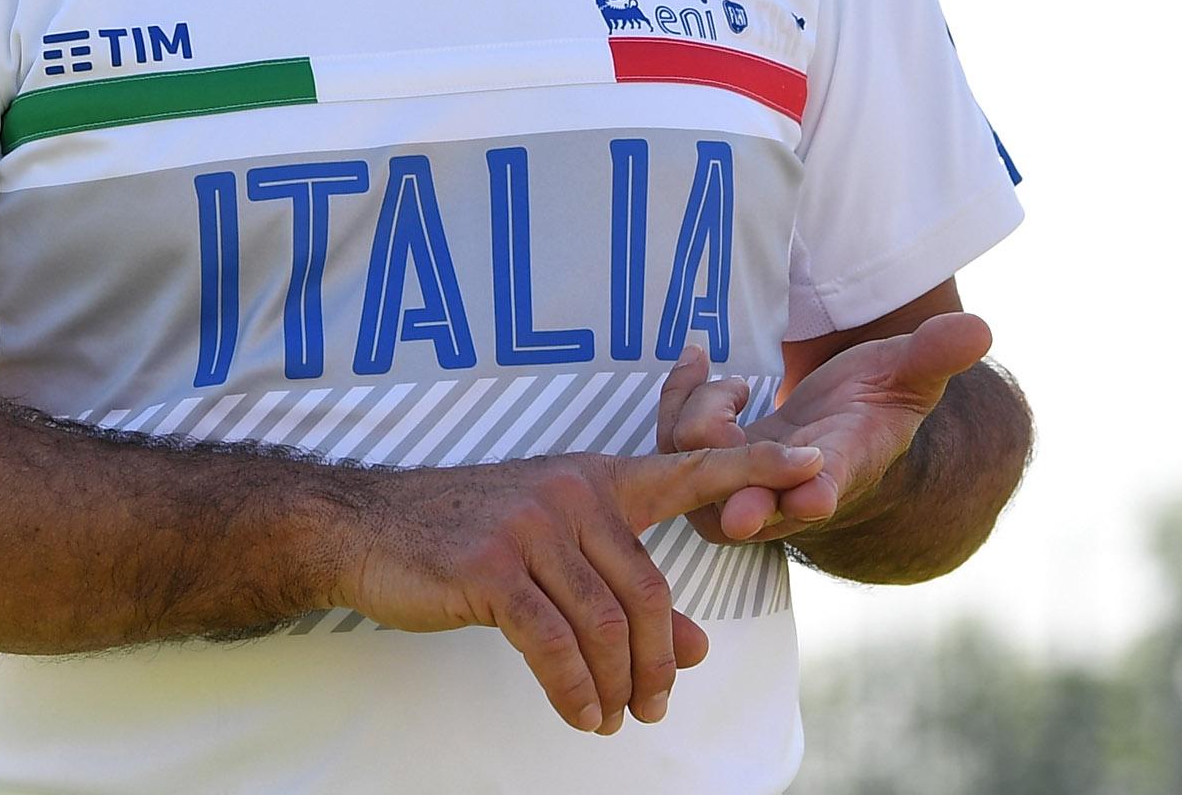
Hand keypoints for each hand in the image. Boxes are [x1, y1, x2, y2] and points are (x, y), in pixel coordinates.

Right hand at [342, 441, 826, 735]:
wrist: (367, 526)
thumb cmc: (465, 538)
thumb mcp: (555, 553)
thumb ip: (629, 593)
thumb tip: (694, 648)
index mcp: (596, 479)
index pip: (689, 471)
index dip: (754, 466)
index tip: (814, 462)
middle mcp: (573, 491)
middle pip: (649, 590)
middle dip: (660, 661)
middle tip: (656, 706)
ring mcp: (532, 526)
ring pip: (606, 623)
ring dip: (619, 686)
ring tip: (616, 719)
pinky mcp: (492, 568)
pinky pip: (555, 644)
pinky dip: (576, 690)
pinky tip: (581, 716)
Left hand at [654, 312, 993, 546]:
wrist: (840, 426)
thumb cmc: (878, 403)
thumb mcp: (910, 374)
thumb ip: (935, 355)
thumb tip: (979, 327)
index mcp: (839, 470)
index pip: (826, 489)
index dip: (817, 492)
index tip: (813, 495)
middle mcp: (783, 492)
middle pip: (743, 498)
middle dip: (734, 485)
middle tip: (725, 452)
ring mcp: (739, 483)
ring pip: (693, 462)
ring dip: (701, 409)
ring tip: (734, 380)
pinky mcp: (705, 464)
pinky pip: (671, 439)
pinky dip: (679, 395)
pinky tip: (699, 360)